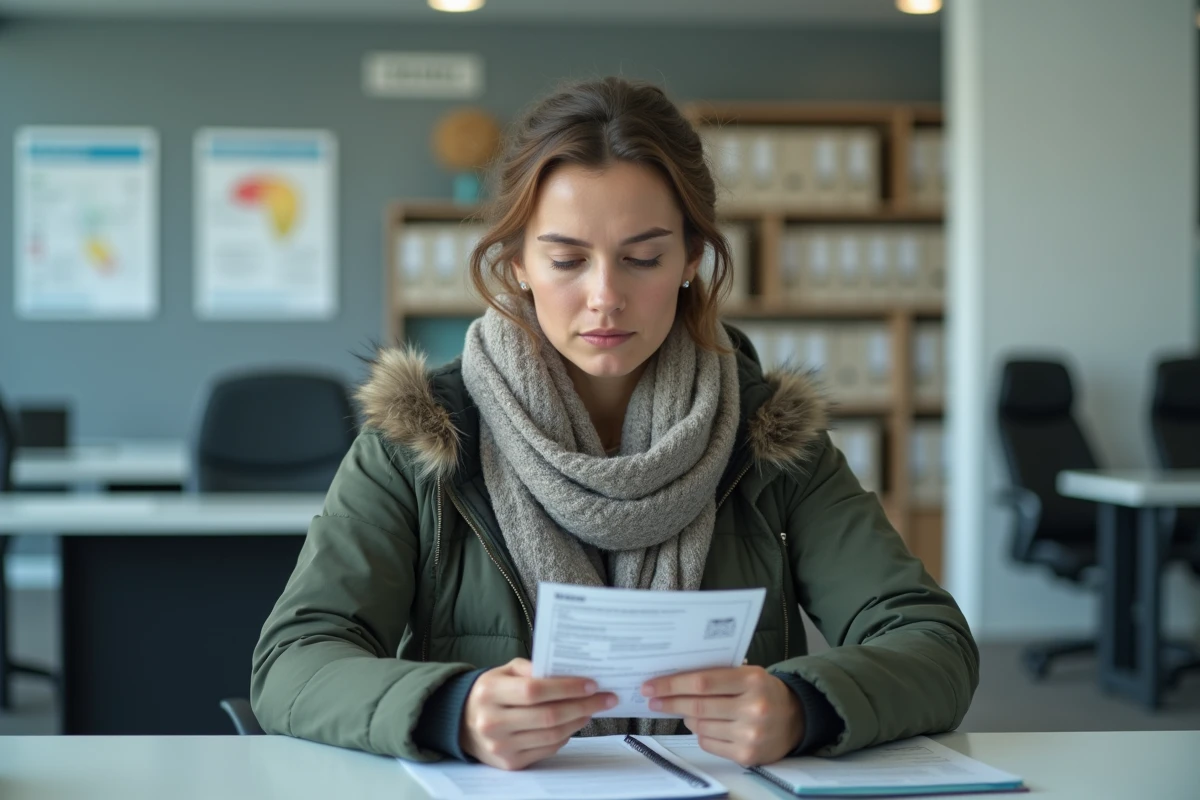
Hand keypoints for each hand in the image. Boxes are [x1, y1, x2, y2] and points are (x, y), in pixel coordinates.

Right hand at [460, 658, 617, 769]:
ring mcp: (501, 746)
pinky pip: (547, 749)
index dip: (566, 688)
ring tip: (591, 709)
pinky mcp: (510, 763)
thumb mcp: (503, 672)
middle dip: (583, 705)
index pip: (534, 690)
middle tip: (605, 698)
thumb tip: (565, 672)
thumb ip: (530, 667)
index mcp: (490, 693)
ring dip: (578, 721)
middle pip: (548, 715)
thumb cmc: (491, 692)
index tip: (591, 684)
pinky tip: (574, 723)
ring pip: (552, 735)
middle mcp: (493, 722)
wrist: (462, 724)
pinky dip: (566, 736)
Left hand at [641, 666, 804, 765]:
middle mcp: (753, 707)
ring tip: (687, 710)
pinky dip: (700, 733)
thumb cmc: (764, 691)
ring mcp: (750, 734)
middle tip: (652, 699)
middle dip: (669, 702)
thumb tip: (675, 678)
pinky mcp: (746, 755)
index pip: (702, 682)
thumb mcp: (748, 674)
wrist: (797, 719)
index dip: (672, 685)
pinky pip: (708, 743)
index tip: (651, 686)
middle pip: (697, 706)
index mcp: (752, 680)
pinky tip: (707, 725)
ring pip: (700, 726)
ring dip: (687, 717)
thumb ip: (717, 674)